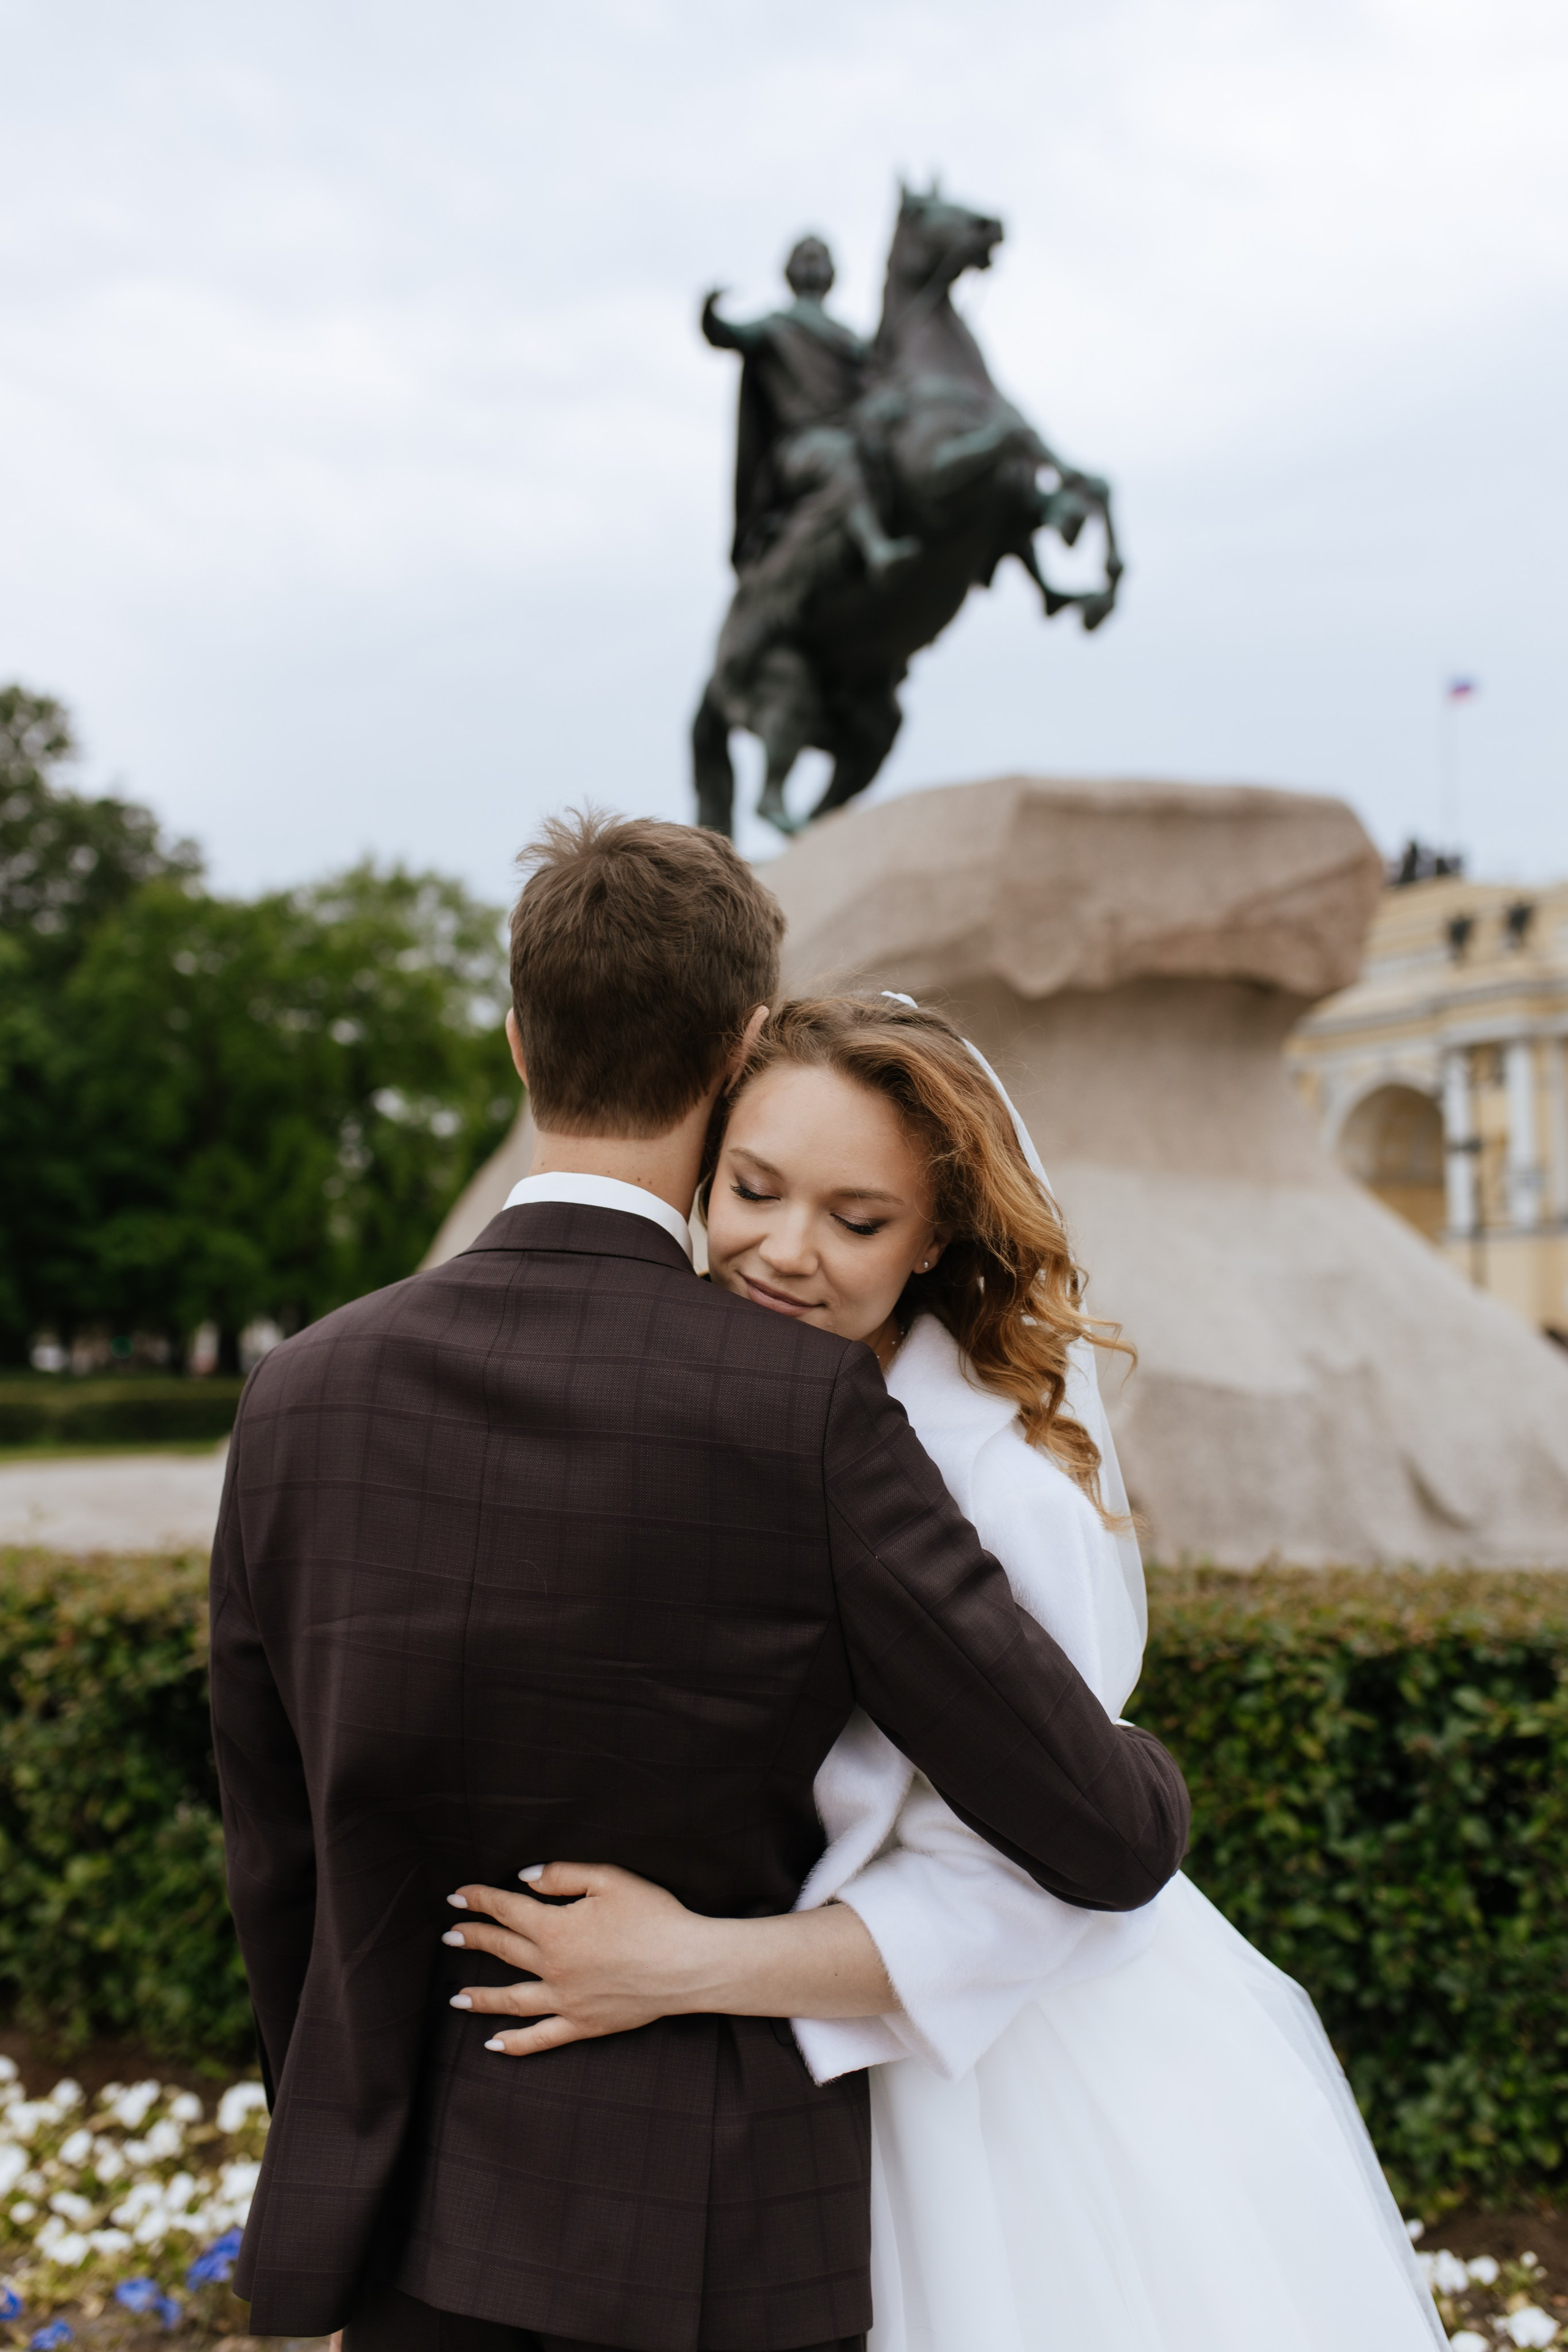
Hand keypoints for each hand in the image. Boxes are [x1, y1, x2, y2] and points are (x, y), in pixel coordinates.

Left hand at [443, 1862, 720, 2056]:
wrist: (688, 1964)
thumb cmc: (654, 1915)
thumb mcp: (610, 1879)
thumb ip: (562, 1876)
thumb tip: (525, 1879)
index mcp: (556, 1929)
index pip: (507, 1910)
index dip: (479, 1900)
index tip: (457, 1896)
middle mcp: (553, 1967)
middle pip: (503, 1950)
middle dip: (472, 1939)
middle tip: (449, 1935)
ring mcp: (566, 2001)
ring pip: (511, 2000)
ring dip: (480, 1997)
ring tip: (454, 1997)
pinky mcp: (584, 2025)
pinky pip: (542, 2038)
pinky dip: (515, 2044)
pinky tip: (493, 2046)